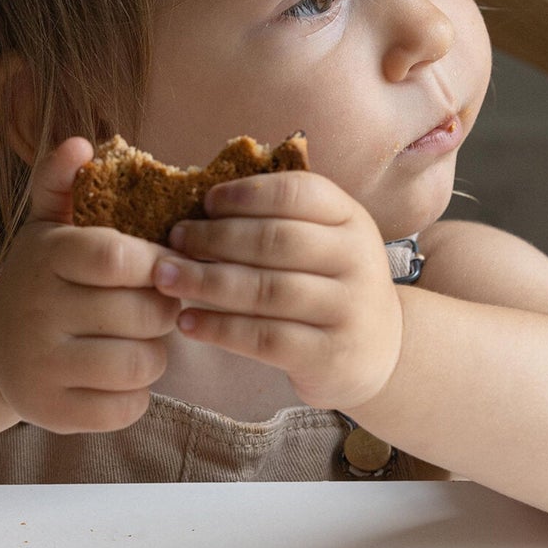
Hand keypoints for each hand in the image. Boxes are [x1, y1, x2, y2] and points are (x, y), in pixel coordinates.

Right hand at [0, 139, 180, 432]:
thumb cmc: (40, 279)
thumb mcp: (44, 228)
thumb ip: (61, 183)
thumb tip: (79, 144)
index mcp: (45, 259)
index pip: (115, 257)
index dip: (156, 262)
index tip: (164, 265)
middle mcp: (37, 313)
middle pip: (140, 314)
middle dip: (164, 310)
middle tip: (159, 306)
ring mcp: (42, 366)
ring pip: (139, 364)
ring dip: (156, 354)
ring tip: (142, 341)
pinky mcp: (54, 413)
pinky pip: (126, 407)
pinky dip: (137, 393)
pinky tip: (122, 375)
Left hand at [150, 169, 404, 411]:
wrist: (382, 352)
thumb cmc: (331, 287)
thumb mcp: (325, 243)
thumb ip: (279, 221)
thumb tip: (199, 206)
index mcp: (351, 219)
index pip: (299, 192)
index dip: (246, 194)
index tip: (204, 201)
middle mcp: (357, 260)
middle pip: (276, 240)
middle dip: (215, 238)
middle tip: (172, 240)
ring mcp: (347, 310)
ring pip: (267, 291)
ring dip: (206, 282)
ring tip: (165, 278)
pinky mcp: (330, 355)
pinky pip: (264, 338)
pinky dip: (219, 329)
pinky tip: (186, 322)